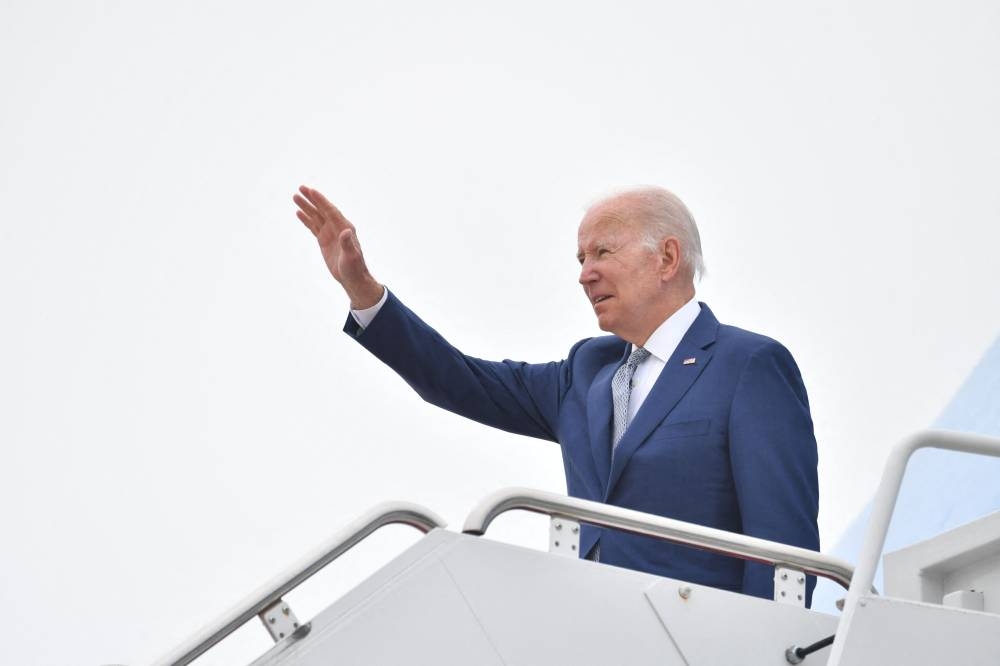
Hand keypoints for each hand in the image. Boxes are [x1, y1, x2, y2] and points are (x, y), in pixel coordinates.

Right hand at [294, 185, 383, 308]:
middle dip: (312, 199)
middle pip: (322, 210)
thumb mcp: (351, 256)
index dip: (321, 200)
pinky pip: (313, 226)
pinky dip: (306, 219)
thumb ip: (347, 243)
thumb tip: (346, 231)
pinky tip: (298, 212)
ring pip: (316, 216)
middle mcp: (337, 227)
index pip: (330, 211)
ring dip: (306, 207)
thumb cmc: (354, 268)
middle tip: (300, 188)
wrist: (352, 278)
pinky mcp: (324, 240)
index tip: (311, 191)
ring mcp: (330, 233)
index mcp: (344, 227)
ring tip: (295, 197)